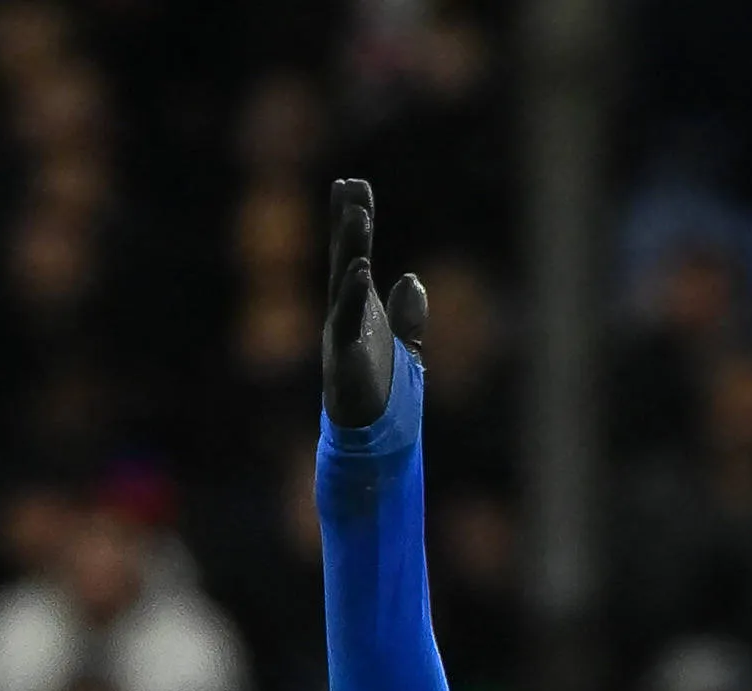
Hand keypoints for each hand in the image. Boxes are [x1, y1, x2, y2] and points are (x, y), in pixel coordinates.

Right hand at [323, 176, 428, 432]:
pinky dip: (353, 296)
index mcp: (357, 312)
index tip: (354, 184)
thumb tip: (410, 278)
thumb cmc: (383, 399)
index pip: (354, 256)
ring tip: (357, 213)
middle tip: (350, 184)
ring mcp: (341, 337)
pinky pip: (347, 322)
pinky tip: (360, 269)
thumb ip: (407, 314)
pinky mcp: (343, 360)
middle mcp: (344, 319)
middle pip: (345, 259)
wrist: (373, 445)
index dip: (354, 220)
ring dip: (351, 248)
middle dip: (348, 222)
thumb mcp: (403, 346)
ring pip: (345, 283)